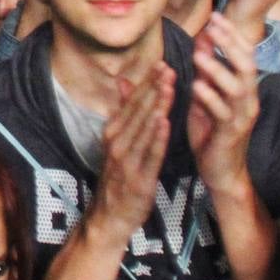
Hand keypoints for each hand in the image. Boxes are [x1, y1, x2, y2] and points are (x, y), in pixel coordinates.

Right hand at [89, 62, 173, 242]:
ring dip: (156, 107)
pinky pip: (149, 154)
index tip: (161, 64)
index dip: (147, 83)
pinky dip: (156, 138)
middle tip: (169, 69)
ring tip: (169, 88)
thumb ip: (123, 111)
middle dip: (154, 89)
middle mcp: (116, 142)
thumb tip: (124, 82)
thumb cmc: (118, 176)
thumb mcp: (118, 141)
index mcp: (112, 131)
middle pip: (138, 111)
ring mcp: (125, 159)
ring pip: (144, 128)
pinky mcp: (137, 177)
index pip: (131, 102)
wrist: (110, 214)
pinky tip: (164, 123)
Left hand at [187, 13, 258, 194]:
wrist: (221, 170)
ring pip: (237, 88)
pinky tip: (196, 85)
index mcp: (242, 88)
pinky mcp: (230, 133)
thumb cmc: (211, 130)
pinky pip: (223, 112)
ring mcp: (241, 116)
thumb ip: (206, 70)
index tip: (215, 15)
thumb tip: (203, 38)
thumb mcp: (206, 95)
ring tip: (199, 55)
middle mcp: (247, 99)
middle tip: (212, 26)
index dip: (231, 35)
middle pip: (246, 65)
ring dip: (218, 69)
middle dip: (230, 44)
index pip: (243, 55)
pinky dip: (210, 97)